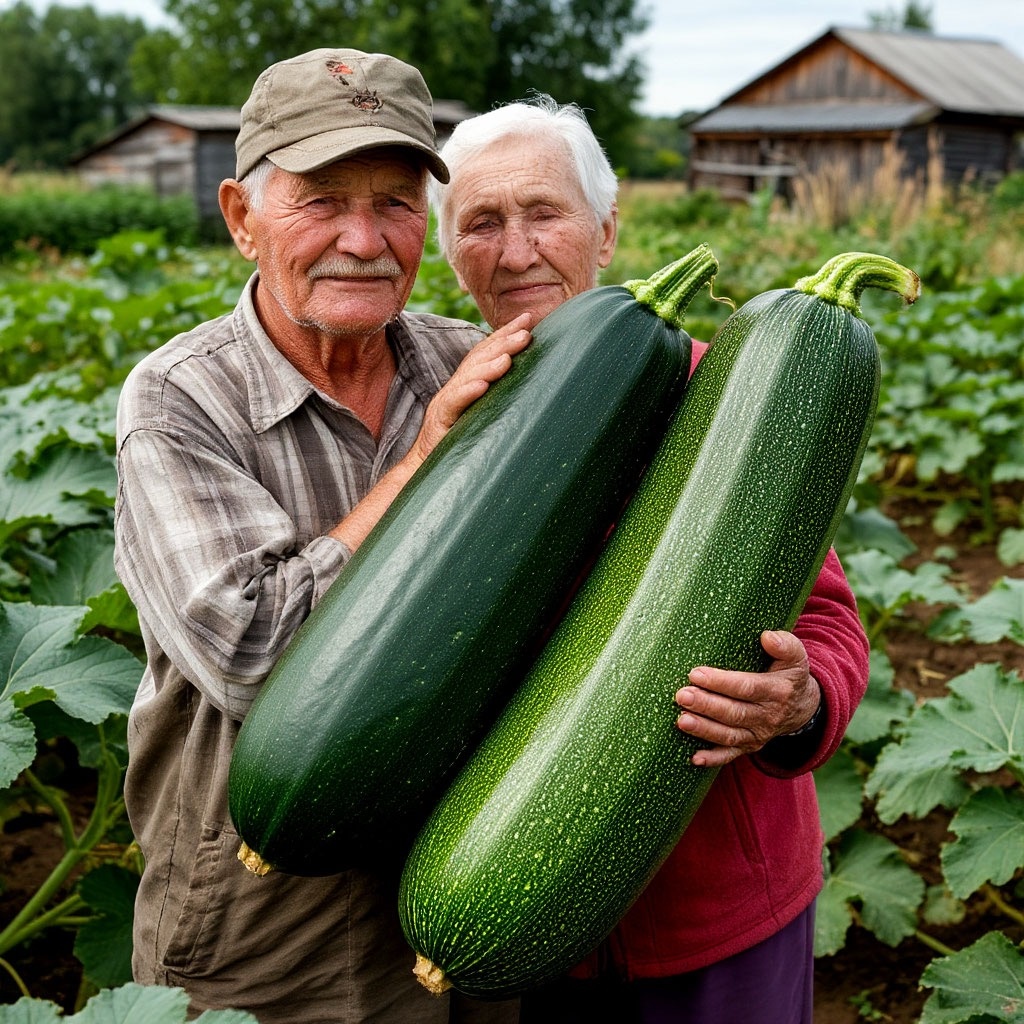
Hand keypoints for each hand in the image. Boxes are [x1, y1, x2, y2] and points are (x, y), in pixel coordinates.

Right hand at [411, 313, 532, 461]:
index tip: (527, 318)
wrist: (422, 469)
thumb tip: (531, 393)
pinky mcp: (439, 422)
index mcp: (466, 385)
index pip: (485, 353)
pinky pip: (453, 405)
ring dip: (489, 365)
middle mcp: (455, 389)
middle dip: (503, 342)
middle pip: (478, 358)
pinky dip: (467, 393)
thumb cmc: (456, 445)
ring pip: (467, 378)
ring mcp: (445, 404)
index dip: (505, 333)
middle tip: (527, 332)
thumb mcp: (482, 418)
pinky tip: (482, 386)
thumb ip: (498, 402)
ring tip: (509, 357)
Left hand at [675, 630, 821, 767]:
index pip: (747, 688)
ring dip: (704, 730)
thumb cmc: (788, 674)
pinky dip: (713, 758)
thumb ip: (784, 645)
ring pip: (729, 735)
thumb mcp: (795, 657)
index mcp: (778, 691)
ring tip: (681, 720)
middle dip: (706, 705)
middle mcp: (769, 716)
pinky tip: (693, 758)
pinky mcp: (750, 746)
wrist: (801, 706)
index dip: (721, 682)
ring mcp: (759, 734)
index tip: (695, 673)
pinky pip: (731, 755)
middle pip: (734, 713)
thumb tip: (767, 637)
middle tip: (682, 695)